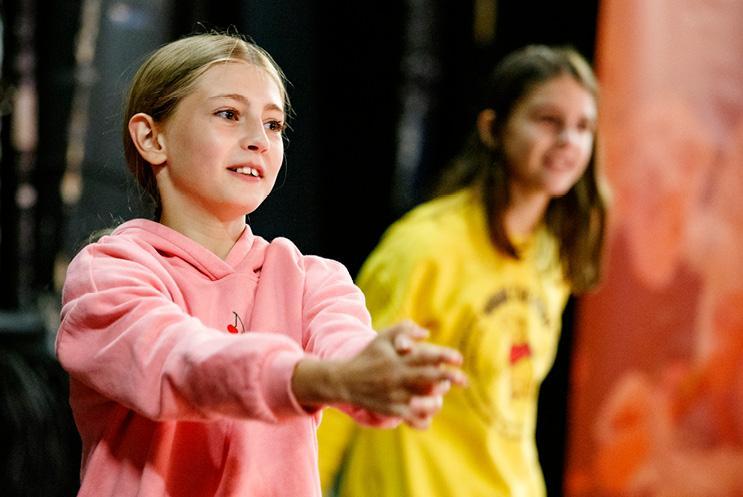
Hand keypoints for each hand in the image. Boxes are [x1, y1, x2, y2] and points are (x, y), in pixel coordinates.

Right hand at [292, 320, 465, 428]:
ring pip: (423, 401)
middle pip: (429, 378)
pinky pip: (413, 419)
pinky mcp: (392, 410)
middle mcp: (398, 377)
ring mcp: (395, 396)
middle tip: (463, 380)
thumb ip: (405, 329)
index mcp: (398, 359)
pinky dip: (424, 418)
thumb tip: (427, 333)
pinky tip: (428, 413)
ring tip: (440, 396)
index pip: (426, 356)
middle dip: (449, 379)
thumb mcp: (383, 337)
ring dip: (436, 399)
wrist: (344, 380)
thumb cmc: (368, 356)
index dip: (444, 356)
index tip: (459, 359)